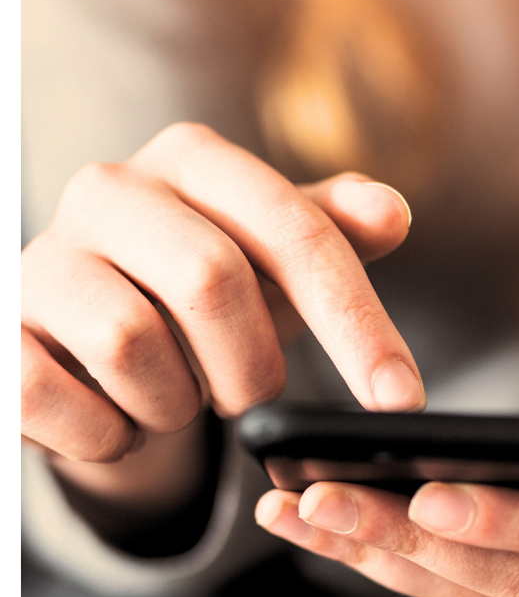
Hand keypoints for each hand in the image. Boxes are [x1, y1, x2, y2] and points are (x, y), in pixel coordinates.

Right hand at [22, 122, 423, 519]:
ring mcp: (42, 257)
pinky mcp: (0, 330)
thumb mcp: (278, 263)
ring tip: (174, 395)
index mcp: (195, 162)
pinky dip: (108, 434)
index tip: (401, 400)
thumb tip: (393, 211)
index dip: (358, 323)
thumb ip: (333, 235)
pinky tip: (119, 421)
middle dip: (251, 366)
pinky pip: (54, 397)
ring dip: (176, 402)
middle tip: (249, 393)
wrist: (91, 338)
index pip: (297, 234)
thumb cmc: (203, 295)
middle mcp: (111, 189)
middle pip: (212, 283)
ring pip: (133, 344)